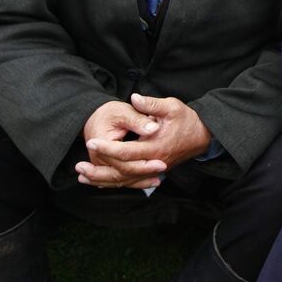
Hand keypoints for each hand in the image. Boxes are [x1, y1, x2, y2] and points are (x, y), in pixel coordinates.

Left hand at [79, 94, 210, 189]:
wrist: (202, 136)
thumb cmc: (186, 119)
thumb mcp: (172, 106)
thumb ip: (151, 104)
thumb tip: (135, 98)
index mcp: (156, 147)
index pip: (126, 152)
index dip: (107, 148)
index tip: (91, 142)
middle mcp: (153, 162)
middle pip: (122, 172)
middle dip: (99, 170)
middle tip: (78, 166)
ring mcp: (153, 169)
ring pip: (124, 181)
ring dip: (102, 180)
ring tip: (82, 176)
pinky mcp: (152, 170)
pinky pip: (130, 181)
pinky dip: (113, 183)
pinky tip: (99, 182)